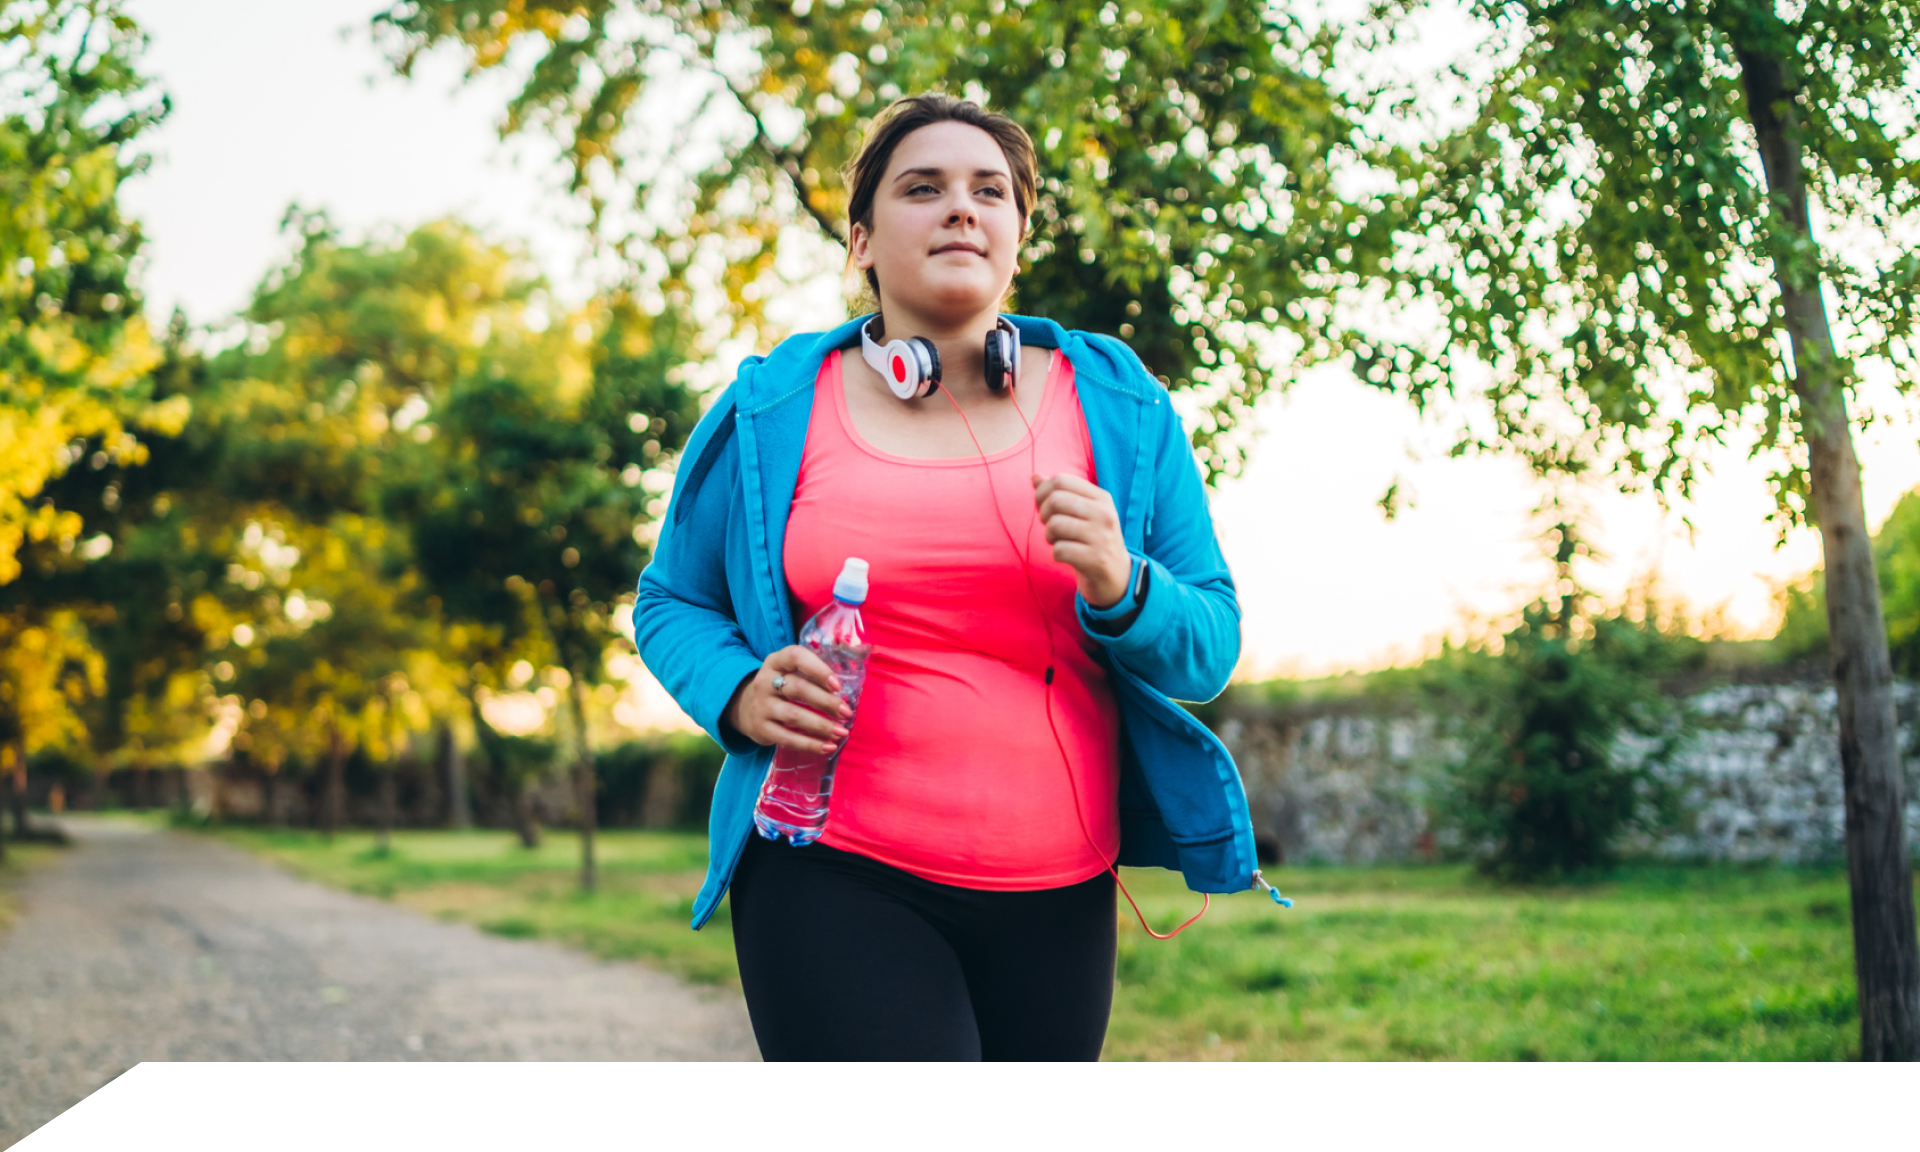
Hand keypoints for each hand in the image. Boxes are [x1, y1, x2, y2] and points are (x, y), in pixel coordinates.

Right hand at [723, 645, 851, 754]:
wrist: (746, 707)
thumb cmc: (781, 687)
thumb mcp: (790, 671)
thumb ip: (814, 673)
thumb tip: (849, 691)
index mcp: (776, 661)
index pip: (795, 657)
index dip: (818, 669)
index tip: (837, 685)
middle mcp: (765, 681)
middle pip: (798, 688)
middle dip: (826, 701)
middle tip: (847, 712)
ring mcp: (761, 706)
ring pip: (794, 715)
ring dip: (821, 725)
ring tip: (842, 732)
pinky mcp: (761, 729)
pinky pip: (787, 738)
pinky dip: (810, 744)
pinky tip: (828, 747)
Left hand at [1032, 473, 1131, 608]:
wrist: (1117, 576)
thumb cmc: (1092, 539)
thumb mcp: (1082, 513)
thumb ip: (1060, 494)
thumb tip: (1035, 477)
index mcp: (1101, 497)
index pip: (1061, 480)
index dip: (1042, 492)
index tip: (1044, 507)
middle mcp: (1105, 514)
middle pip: (1055, 500)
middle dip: (1044, 515)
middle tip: (1051, 527)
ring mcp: (1102, 537)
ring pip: (1055, 525)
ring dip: (1049, 536)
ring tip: (1060, 542)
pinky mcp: (1096, 559)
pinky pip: (1059, 551)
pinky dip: (1056, 555)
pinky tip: (1067, 556)